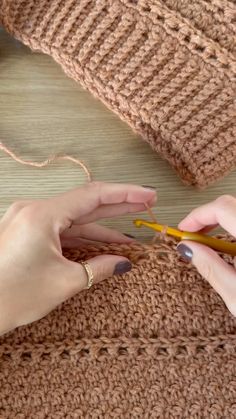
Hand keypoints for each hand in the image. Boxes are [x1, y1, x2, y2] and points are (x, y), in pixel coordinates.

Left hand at [0, 182, 155, 334]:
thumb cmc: (16, 296)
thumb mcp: (65, 282)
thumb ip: (99, 267)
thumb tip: (124, 263)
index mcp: (43, 215)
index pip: (93, 195)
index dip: (126, 194)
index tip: (149, 195)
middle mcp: (34, 210)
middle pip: (85, 203)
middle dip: (119, 205)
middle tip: (148, 203)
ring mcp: (29, 220)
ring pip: (74, 219)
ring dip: (102, 227)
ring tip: (131, 233)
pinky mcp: (27, 232)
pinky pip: (61, 230)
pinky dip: (82, 237)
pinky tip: (104, 244)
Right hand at [177, 195, 235, 315]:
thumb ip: (210, 266)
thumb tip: (188, 247)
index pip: (223, 208)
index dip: (198, 215)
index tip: (184, 230)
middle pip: (232, 205)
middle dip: (209, 217)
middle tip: (193, 236)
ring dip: (224, 222)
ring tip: (210, 244)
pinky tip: (232, 250)